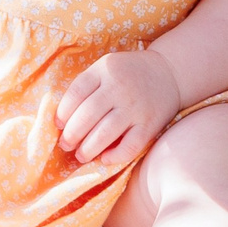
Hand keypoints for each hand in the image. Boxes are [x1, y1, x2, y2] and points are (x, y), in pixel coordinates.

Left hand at [55, 48, 182, 163]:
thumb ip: (86, 86)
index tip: (59, 125)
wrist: (169, 72)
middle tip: (66, 145)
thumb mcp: (106, 67)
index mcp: (105, 70)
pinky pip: (130, 146)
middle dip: (71, 135)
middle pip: (87, 115)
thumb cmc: (129, 73)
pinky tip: (105, 158)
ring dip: (88, 149)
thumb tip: (62, 120)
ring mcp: (135, 107)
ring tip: (81, 155)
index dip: (63, 112)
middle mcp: (119, 87)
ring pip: (105, 133)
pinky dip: (115, 156)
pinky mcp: (149, 125)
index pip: (76, 93)